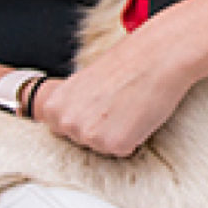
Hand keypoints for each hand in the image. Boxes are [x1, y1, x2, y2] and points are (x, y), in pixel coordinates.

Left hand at [32, 36, 194, 156]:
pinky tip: (137, 114)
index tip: (95, 104)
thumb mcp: (81, 83)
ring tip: (127, 106)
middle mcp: (67, 124)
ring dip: (115, 133)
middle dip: (97, 128)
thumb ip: (71, 105)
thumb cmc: (123, 64)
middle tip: (114, 103)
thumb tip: (69, 122)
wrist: (154, 58)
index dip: (82, 117)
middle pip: (81, 140)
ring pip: (103, 147)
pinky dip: (133, 137)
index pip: (61, 129)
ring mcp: (91, 136)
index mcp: (54, 107)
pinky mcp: (116, 145)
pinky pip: (124, 149)